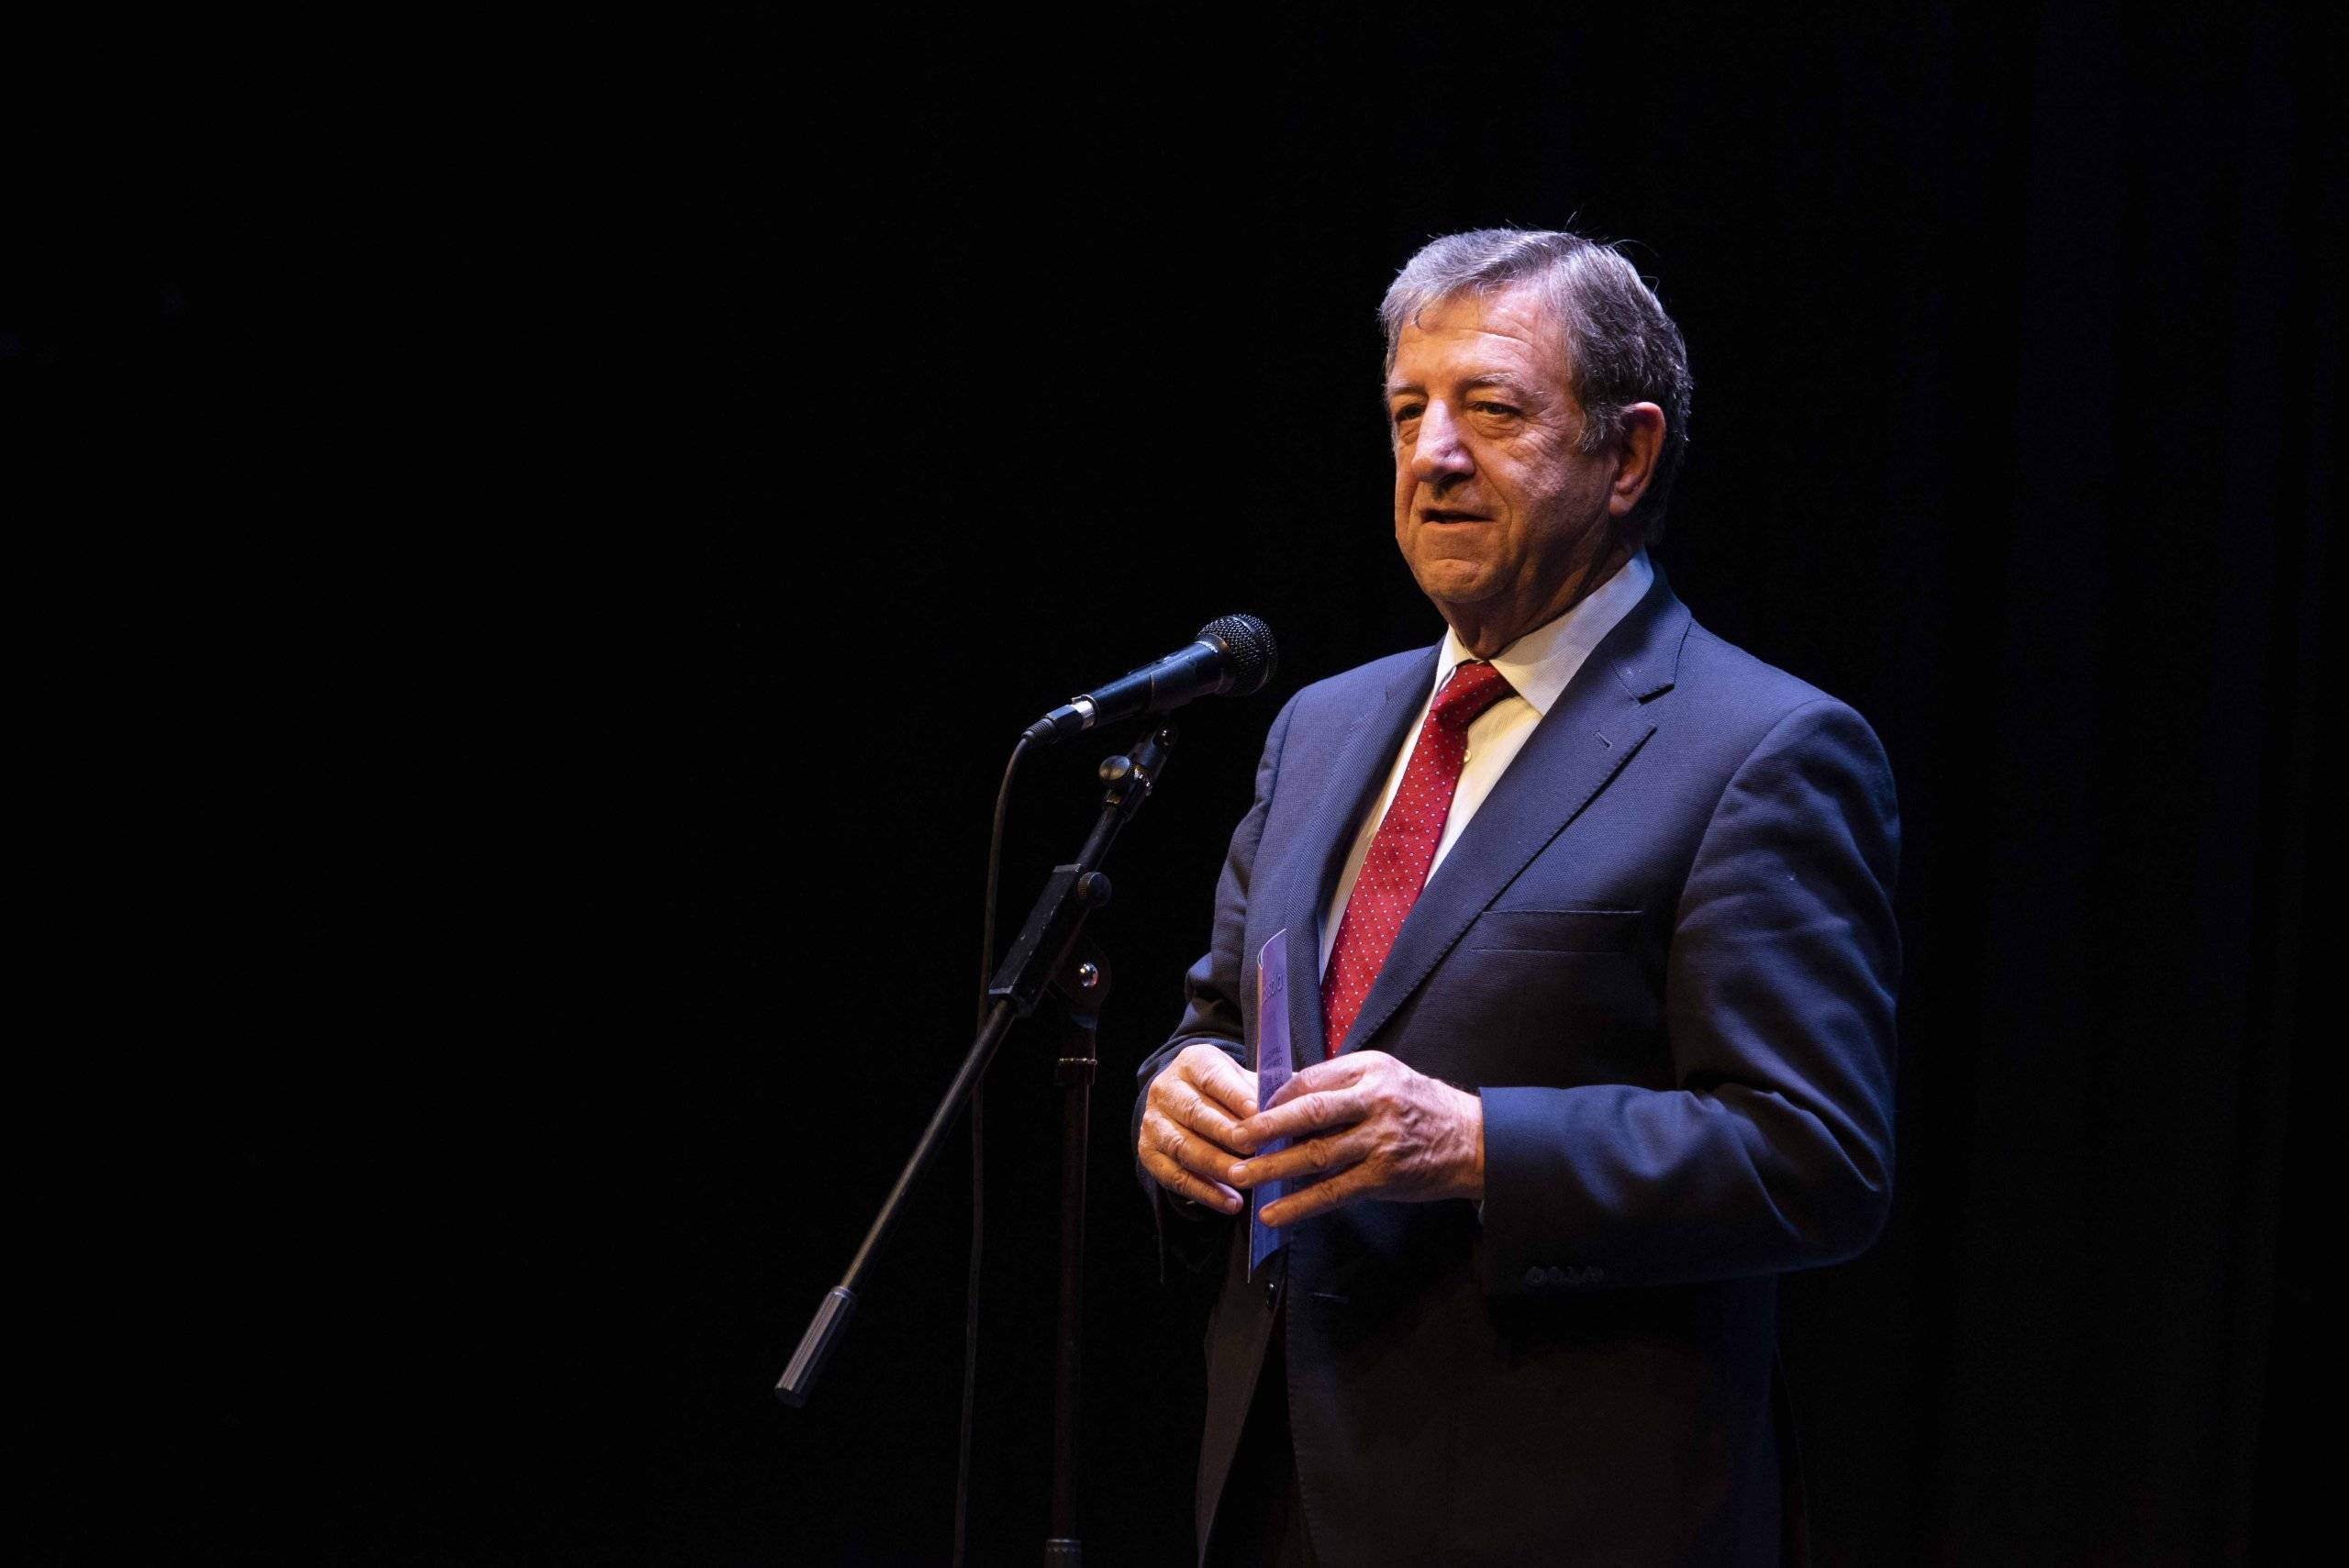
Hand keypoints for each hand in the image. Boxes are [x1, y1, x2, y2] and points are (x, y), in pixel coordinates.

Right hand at [1138, 1042, 1259, 1214]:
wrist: (1185, 1105)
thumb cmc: (1227, 1094)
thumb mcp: (1244, 1081)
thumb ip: (1267, 1091)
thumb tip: (1301, 1105)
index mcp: (1192, 1063)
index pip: (1213, 1077)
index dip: (1236, 1097)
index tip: (1260, 1115)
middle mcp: (1166, 1089)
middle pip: (1195, 1113)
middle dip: (1227, 1134)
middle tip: (1256, 1152)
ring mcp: (1154, 1122)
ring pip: (1184, 1146)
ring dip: (1217, 1166)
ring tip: (1246, 1181)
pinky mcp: (1149, 1153)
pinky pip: (1176, 1177)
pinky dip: (1205, 1192)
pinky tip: (1232, 1202)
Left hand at [1227, 1051, 1483, 1226]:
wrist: (1472, 1140)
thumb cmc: (1420, 1105)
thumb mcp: (1386, 1075)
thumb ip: (1341, 1082)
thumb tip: (1286, 1095)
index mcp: (1370, 1070)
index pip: (1311, 1080)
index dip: (1276, 1097)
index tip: (1248, 1110)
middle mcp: (1375, 1102)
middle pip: (1310, 1112)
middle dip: (1266, 1127)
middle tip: (1235, 1138)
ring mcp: (1380, 1142)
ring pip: (1317, 1155)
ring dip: (1274, 1168)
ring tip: (1241, 1176)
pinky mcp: (1383, 1178)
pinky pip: (1333, 1192)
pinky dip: (1300, 1204)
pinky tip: (1274, 1213)